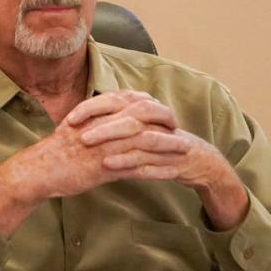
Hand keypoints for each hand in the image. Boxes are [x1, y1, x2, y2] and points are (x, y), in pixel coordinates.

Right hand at [0, 90, 173, 235]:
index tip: (162, 112)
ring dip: (168, 145)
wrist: (38, 170)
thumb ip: (94, 120)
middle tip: (179, 126)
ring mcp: (106, 146)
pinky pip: (138, 168)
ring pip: (145, 141)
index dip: (151, 105)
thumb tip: (107, 117)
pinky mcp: (105, 168)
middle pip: (144, 115)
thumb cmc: (54, 151)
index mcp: (96, 113)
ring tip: (186, 150)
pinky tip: (171, 173)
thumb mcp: (76, 127)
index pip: (131, 101)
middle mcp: (104, 125)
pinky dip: (157, 170)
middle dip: (165, 119)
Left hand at [71, 92, 250, 230]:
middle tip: (79, 136)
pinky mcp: (173, 161)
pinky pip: (151, 163)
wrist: (200, 162)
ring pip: (140, 140)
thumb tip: (85, 121)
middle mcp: (156, 123)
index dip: (93, 108)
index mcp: (146, 112)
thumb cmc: (164, 146)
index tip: (69, 119)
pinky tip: (112, 169)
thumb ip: (118, 123)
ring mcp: (166, 142)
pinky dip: (131, 165)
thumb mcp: (141, 130)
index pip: (117, 102)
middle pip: (128, 119)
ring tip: (92, 151)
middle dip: (102, 127)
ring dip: (115, 145)